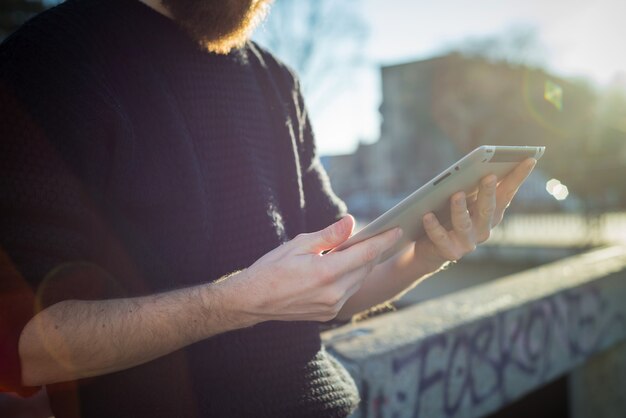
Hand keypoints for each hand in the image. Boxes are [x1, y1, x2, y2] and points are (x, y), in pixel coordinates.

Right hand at [218, 215, 402, 322]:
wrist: (252, 301)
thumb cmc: (271, 269)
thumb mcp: (298, 245)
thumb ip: (329, 235)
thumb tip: (351, 222)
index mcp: (326, 272)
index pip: (365, 253)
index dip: (383, 240)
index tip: (396, 230)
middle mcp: (333, 293)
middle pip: (365, 268)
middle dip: (373, 250)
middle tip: (378, 235)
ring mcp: (332, 306)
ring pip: (359, 281)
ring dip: (363, 265)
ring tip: (361, 249)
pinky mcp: (328, 314)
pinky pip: (348, 292)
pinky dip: (351, 278)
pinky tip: (344, 267)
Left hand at [416, 158, 536, 264]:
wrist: (431, 249)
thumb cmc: (448, 217)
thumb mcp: (461, 200)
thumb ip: (469, 185)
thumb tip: (476, 163)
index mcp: (490, 213)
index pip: (506, 193)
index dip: (518, 177)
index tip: (529, 159)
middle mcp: (483, 228)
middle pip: (488, 209)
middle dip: (489, 192)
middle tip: (489, 176)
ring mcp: (468, 242)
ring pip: (464, 224)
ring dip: (461, 209)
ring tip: (456, 194)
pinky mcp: (450, 251)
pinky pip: (441, 238)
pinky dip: (434, 226)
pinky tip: (427, 215)